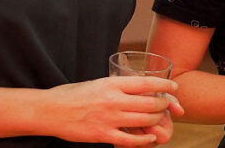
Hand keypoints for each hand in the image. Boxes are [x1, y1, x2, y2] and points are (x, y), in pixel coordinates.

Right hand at [41, 76, 180, 145]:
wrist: (50, 110)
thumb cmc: (72, 95)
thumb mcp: (97, 83)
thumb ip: (117, 86)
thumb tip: (137, 88)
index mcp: (112, 83)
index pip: (147, 82)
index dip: (165, 85)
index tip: (174, 87)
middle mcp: (113, 100)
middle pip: (150, 103)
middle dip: (164, 105)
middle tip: (167, 105)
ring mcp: (109, 118)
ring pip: (145, 120)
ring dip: (156, 120)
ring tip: (159, 119)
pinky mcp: (103, 135)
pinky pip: (131, 140)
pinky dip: (145, 140)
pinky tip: (151, 138)